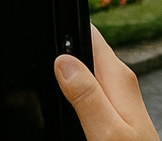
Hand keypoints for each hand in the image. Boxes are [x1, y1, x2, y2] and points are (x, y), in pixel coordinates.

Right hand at [55, 26, 159, 140]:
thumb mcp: (107, 132)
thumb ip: (86, 95)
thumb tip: (63, 60)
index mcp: (119, 77)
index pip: (90, 34)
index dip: (67, 30)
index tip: (46, 35)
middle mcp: (119, 84)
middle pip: (85, 52)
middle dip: (63, 54)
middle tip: (42, 70)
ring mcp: (117, 99)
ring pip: (85, 74)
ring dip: (67, 77)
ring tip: (52, 88)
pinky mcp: (113, 115)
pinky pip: (88, 93)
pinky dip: (73, 95)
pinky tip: (67, 106)